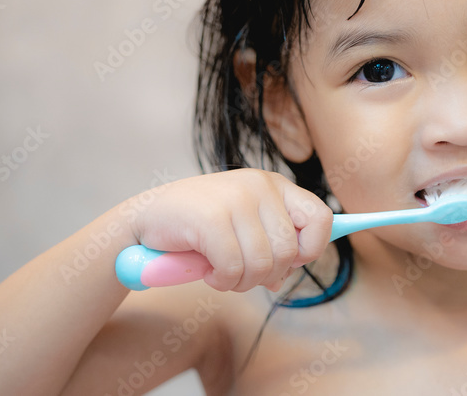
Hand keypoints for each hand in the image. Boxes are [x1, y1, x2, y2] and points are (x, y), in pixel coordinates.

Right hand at [119, 169, 332, 292]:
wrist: (145, 219)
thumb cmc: (198, 225)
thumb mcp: (243, 225)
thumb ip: (270, 243)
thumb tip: (288, 274)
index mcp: (274, 184)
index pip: (321, 217)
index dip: (311, 249)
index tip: (290, 262)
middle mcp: (260, 185)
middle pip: (290, 251)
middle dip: (267, 275)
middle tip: (241, 273)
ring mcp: (236, 199)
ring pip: (263, 265)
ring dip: (242, 282)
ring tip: (221, 272)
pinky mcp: (212, 218)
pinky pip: (233, 269)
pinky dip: (222, 281)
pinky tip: (208, 271)